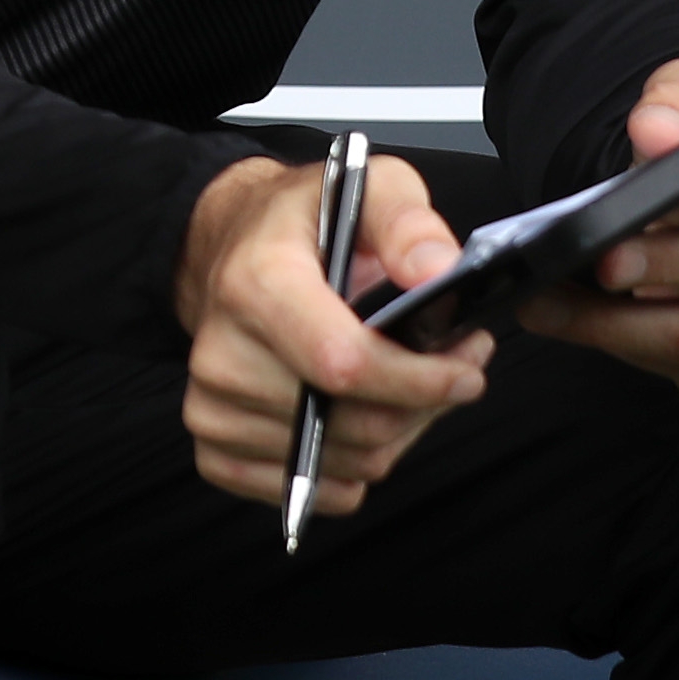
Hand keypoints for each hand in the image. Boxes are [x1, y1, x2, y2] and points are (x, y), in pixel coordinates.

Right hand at [179, 150, 488, 514]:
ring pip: (348, 463)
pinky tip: (356, 420)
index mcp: (256, 285)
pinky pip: (309, 491)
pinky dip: (350, 471)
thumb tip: (436, 270)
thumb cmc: (299, 225)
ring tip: (406, 386)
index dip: (421, 380)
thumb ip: (407, 221)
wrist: (225, 247)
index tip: (465, 371)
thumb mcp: (366, 188)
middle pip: (356, 424)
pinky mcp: (214, 443)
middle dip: (423, 404)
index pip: (345, 365)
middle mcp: (223, 352)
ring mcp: (213, 405)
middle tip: (450, 368)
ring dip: (396, 434)